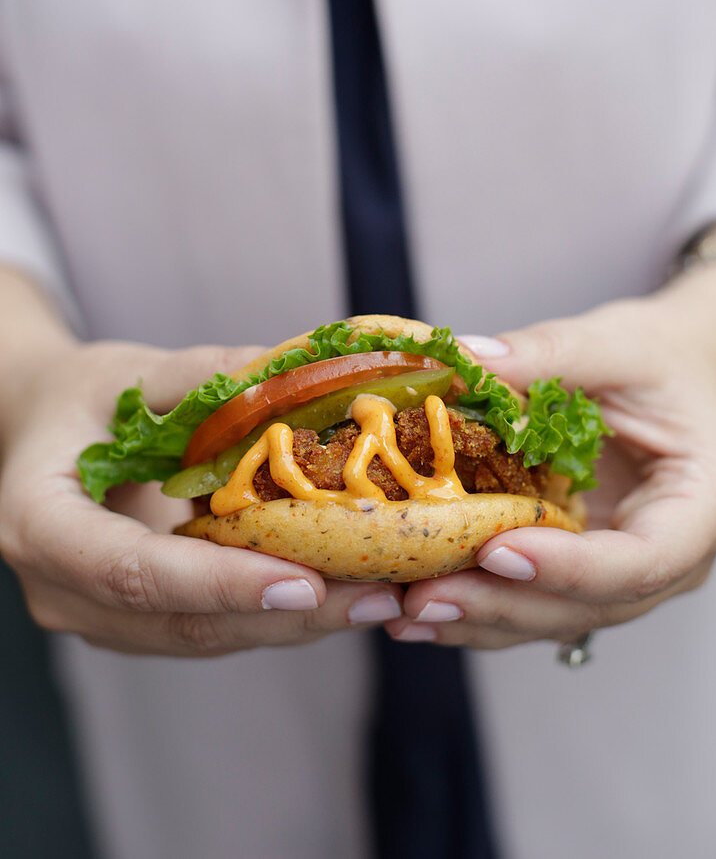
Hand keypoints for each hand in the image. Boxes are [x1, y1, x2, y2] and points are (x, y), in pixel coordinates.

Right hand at [0, 336, 402, 654]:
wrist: (46, 433)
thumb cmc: (80, 399)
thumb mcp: (131, 374)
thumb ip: (204, 377)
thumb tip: (298, 375)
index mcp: (40, 523)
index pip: (131, 570)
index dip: (220, 582)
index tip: (304, 582)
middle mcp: (64, 590)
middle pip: (183, 620)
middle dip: (286, 614)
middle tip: (377, 594)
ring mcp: (101, 616)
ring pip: (208, 634)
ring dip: (297, 623)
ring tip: (381, 595)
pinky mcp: (140, 622)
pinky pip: (215, 626)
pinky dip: (279, 612)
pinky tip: (344, 589)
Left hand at [384, 268, 715, 647]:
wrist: (677, 377)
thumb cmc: (662, 362)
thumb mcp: (618, 344)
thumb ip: (550, 352)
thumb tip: (466, 360)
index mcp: (697, 507)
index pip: (641, 560)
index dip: (567, 567)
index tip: (494, 551)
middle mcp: (665, 558)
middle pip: (585, 604)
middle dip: (498, 605)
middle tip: (420, 598)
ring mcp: (616, 570)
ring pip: (550, 616)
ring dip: (473, 618)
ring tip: (401, 610)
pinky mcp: (574, 566)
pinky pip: (527, 597)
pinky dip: (472, 601)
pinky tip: (410, 600)